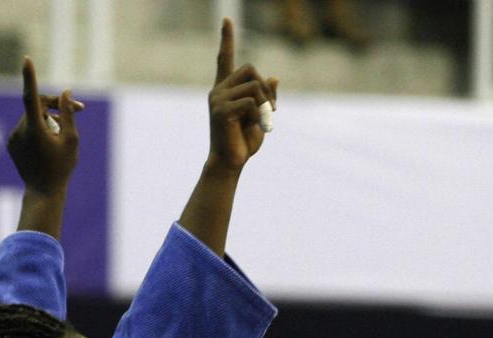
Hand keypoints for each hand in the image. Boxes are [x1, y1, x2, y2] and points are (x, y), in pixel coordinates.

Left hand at [6, 57, 83, 196]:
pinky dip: (39, 130)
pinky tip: (47, 148)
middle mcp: (20, 130)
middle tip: (80, 110)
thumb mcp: (71, 140)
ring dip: (48, 120)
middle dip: (56, 106)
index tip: (26, 59)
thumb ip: (68, 114)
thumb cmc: (61, 168)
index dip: (29, 76)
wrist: (43, 192)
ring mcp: (13, 137)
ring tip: (61, 138)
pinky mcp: (11, 143)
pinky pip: (26, 128)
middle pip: (37, 106)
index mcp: (35, 129)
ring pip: (32, 117)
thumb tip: (65, 92)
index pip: (31, 96)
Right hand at [206, 18, 278, 177]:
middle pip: (250, 68)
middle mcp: (218, 90)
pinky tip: (258, 126)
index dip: (226, 38)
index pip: (225, 58)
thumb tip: (275, 77)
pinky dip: (261, 114)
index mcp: (226, 89)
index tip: (227, 19)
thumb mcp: (260, 116)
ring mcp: (217, 99)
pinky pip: (251, 101)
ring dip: (267, 103)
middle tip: (273, 109)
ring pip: (254, 85)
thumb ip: (265, 97)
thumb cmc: (244, 142)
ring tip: (266, 120)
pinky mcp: (221, 110)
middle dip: (267, 88)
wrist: (231, 163)